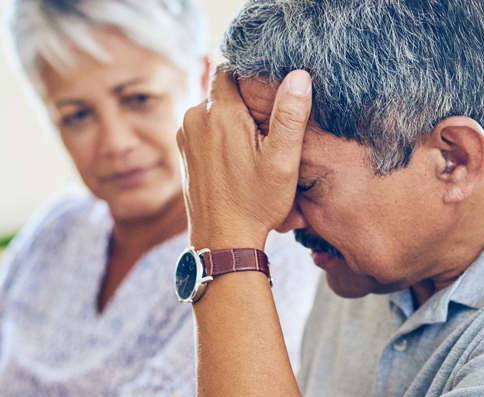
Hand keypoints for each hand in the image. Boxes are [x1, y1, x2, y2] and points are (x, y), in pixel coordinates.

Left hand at [177, 67, 312, 249]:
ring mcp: (185, 135)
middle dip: (245, 101)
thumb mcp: (283, 162)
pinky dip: (220, 135)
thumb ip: (291, 116)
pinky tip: (238, 159)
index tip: (269, 93)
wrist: (222, 240)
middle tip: (267, 129)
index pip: (231, 67)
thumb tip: (299, 76)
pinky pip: (204, 128)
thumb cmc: (255, 204)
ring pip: (213, 110)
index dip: (251, 74)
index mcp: (219, 113)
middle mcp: (194, 118)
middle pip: (222, 90)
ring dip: (232, 119)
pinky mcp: (184, 151)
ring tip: (254, 147)